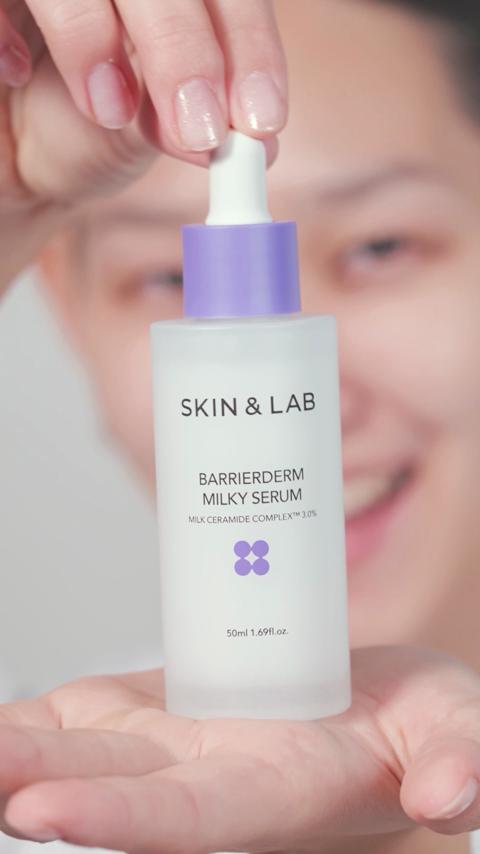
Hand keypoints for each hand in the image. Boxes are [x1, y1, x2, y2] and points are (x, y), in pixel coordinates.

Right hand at [0, 0, 285, 283]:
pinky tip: (16, 73)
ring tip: (108, 110)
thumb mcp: (141, 131)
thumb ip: (189, 124)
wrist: (6, 151)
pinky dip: (6, 30)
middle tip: (200, 128)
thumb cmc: (75, 129)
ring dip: (94, 33)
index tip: (260, 118)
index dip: (248, 44)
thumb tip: (259, 145)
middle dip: (184, 45)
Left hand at [2, 647, 479, 852]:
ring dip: (17, 746)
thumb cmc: (422, 722)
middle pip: (108, 786)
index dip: (117, 821)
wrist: (376, 705)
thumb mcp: (457, 726)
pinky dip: (32, 717)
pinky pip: (82, 715)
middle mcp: (208, 781)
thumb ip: (459, 756)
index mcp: (275, 794)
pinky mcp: (156, 708)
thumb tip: (448, 799)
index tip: (39, 811)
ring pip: (80, 747)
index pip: (187, 821)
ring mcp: (174, 743)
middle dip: (33, 780)